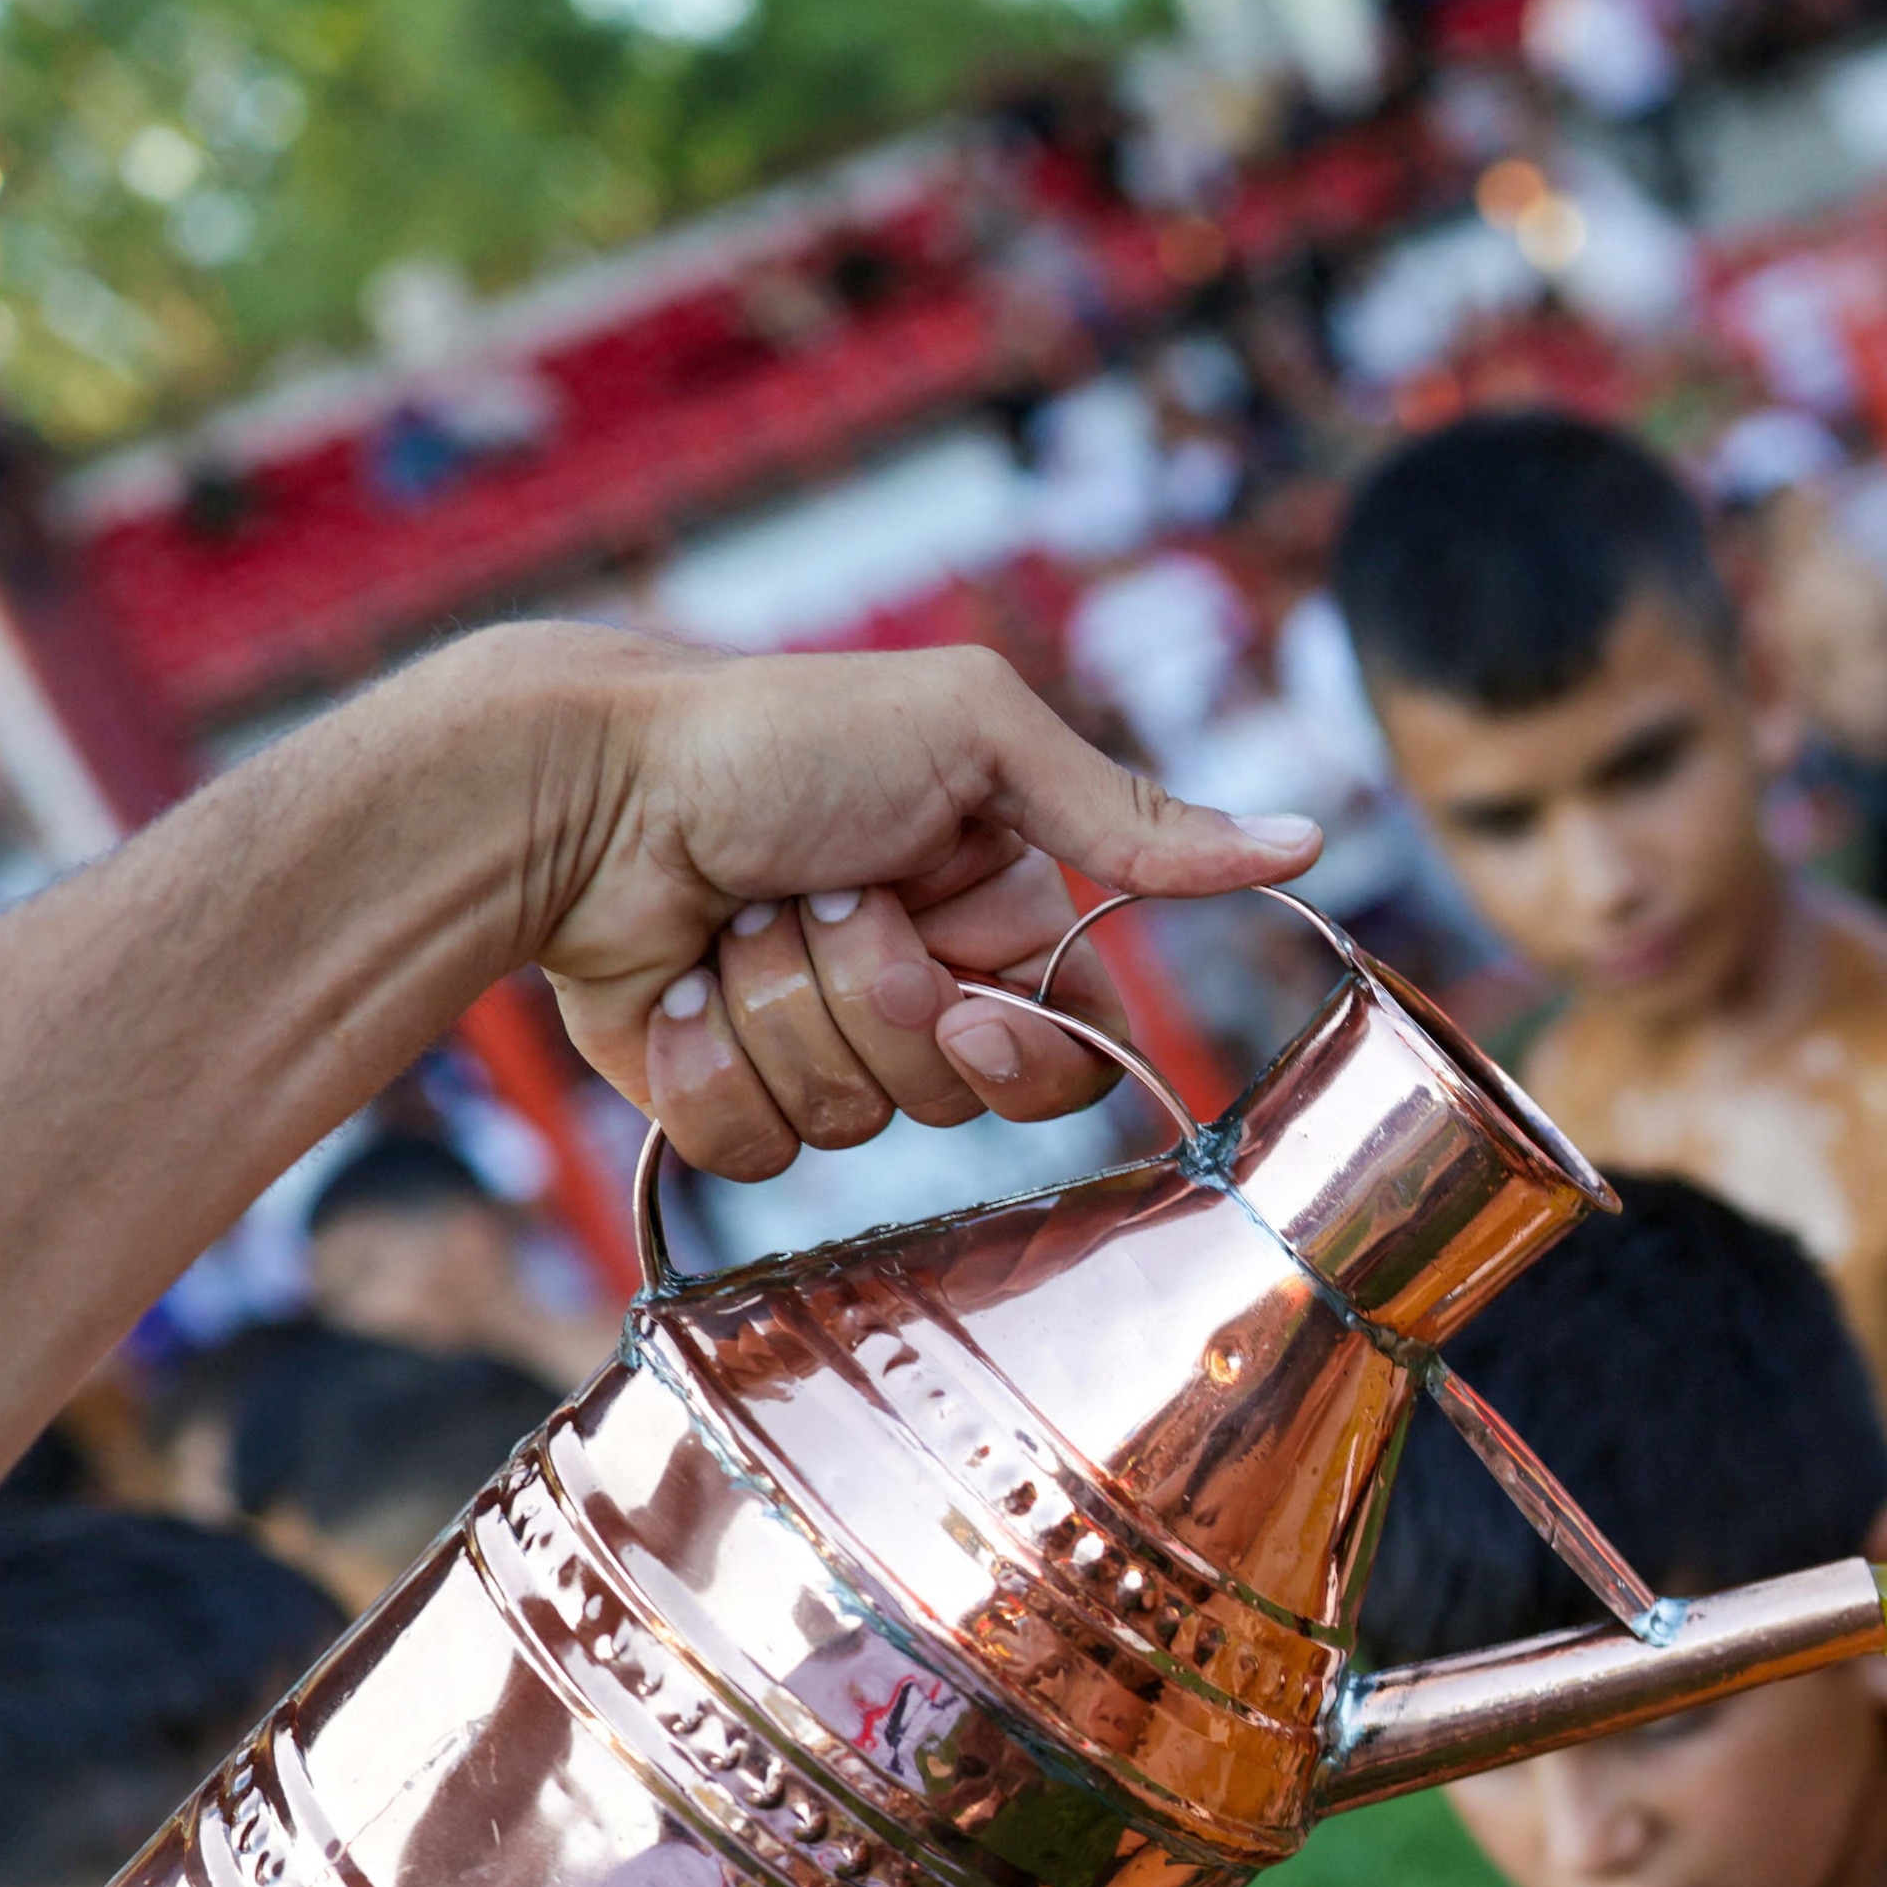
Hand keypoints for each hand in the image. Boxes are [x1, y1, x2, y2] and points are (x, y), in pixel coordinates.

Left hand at [480, 626, 1321, 1177]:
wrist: (582, 786)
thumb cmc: (775, 736)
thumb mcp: (976, 736)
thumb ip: (1134, 812)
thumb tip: (1305, 843)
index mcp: (995, 913)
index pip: (1075, 1045)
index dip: (1030, 1046)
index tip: (972, 1001)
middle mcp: (918, 990)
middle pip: (964, 1098)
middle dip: (885, 1004)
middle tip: (826, 909)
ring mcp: (819, 1049)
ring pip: (854, 1123)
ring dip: (786, 1010)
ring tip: (738, 919)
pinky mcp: (723, 1097)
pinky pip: (753, 1151)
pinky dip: (710, 1063)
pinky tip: (677, 984)